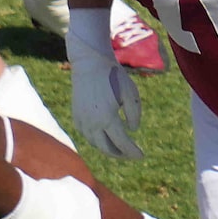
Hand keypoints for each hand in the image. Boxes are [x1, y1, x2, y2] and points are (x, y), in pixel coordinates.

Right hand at [68, 7, 144, 158]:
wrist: (89, 61)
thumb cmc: (113, 75)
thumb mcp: (131, 93)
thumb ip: (134, 114)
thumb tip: (132, 130)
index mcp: (107, 117)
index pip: (122, 143)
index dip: (132, 152)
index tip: (141, 156)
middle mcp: (92, 122)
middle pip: (107, 149)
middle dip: (120, 155)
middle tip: (130, 155)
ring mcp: (82, 120)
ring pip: (95, 144)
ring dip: (108, 148)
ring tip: (119, 147)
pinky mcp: (76, 115)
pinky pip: (86, 135)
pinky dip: (96, 140)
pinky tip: (105, 138)